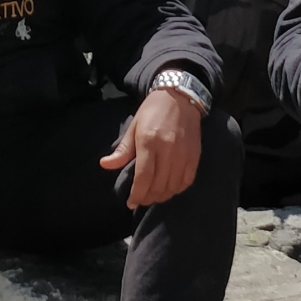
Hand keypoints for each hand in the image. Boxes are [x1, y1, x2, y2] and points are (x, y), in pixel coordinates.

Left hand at [100, 86, 203, 207]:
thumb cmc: (152, 111)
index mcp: (149, 142)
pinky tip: (169, 189)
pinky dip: (177, 189)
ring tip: (153, 196)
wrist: (180, 97)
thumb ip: (123, 150)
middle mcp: (168, 150)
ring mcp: (183, 154)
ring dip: (162, 196)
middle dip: (148, 198)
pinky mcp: (195, 155)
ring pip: (172, 186)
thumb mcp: (134, 127)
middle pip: (158, 185)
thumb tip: (105, 165)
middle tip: (140, 200)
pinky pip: (186, 180)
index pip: (143, 177)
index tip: (131, 203)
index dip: (137, 194)